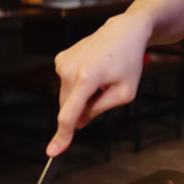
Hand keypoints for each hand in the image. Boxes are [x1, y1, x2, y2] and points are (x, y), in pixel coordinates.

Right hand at [46, 12, 147, 156]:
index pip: (70, 114)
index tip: (53, 152)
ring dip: (82, 95)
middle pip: (68, 107)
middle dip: (83, 109)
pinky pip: (67, 83)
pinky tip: (93, 69)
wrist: (123, 31)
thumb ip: (101, 109)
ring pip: (67, 96)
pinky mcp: (61, 58)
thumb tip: (80, 122)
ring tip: (101, 76)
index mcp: (88, 78)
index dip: (62, 136)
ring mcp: (63, 62)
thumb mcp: (125, 92)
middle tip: (103, 93)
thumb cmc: (129, 61)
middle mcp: (70, 69)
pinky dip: (78, 83)